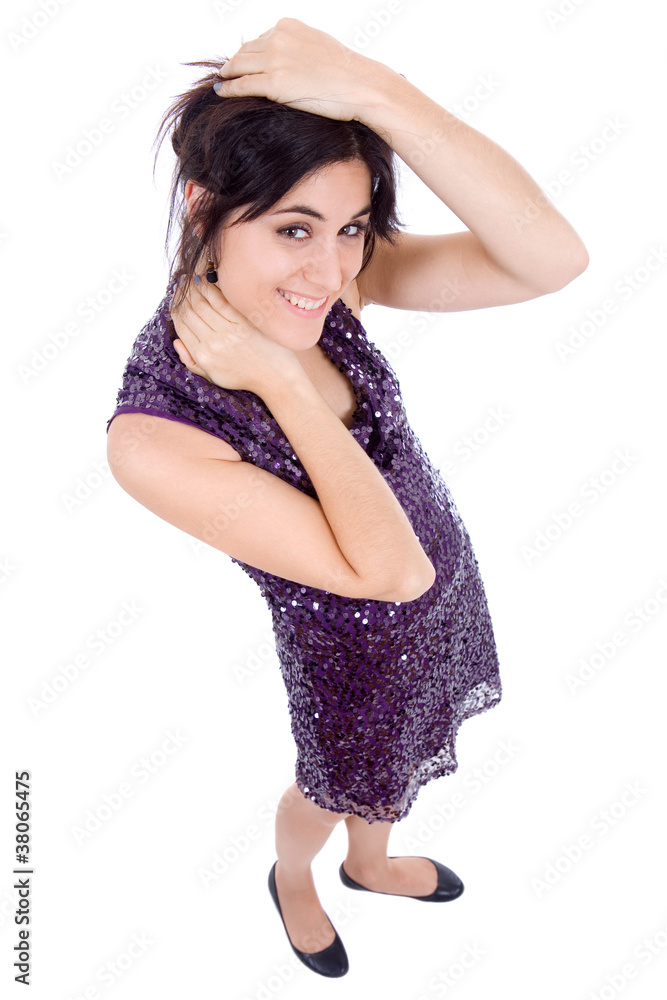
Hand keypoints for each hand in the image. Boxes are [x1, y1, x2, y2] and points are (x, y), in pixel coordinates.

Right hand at [169, 275, 299, 395]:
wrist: (274, 376)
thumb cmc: (243, 375)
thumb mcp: (213, 376)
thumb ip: (192, 361)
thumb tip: (177, 341)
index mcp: (203, 356)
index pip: (182, 326)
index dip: (175, 310)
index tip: (175, 300)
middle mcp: (213, 343)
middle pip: (189, 312)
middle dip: (182, 296)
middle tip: (180, 284)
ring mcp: (229, 332)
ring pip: (202, 304)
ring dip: (193, 288)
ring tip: (191, 279)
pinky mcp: (243, 322)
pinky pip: (221, 301)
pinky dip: (211, 289)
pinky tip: (207, 281)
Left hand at [214, 17, 394, 121]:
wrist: (358, 84)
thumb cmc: (344, 71)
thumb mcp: (317, 45)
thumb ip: (297, 47)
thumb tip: (286, 58)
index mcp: (287, 26)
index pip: (259, 39)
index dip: (249, 52)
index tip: (242, 61)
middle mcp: (277, 39)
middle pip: (245, 51)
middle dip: (234, 62)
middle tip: (225, 72)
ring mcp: (274, 61)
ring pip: (239, 66)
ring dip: (227, 74)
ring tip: (221, 80)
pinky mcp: (273, 83)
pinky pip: (242, 85)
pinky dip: (228, 88)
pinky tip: (221, 90)